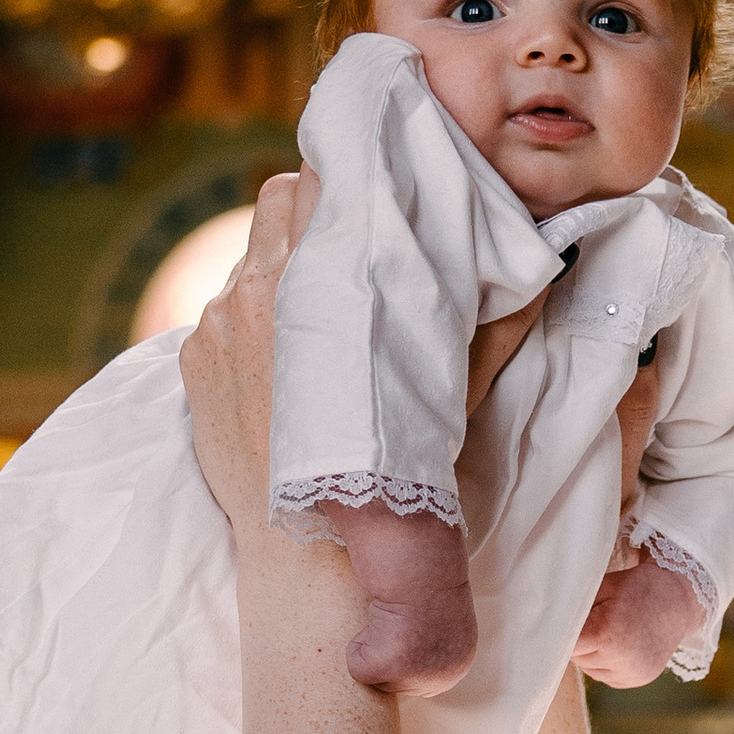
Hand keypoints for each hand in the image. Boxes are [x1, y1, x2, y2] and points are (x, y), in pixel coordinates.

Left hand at [181, 164, 555, 543]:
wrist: (312, 555)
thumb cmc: (395, 475)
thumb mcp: (456, 388)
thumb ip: (495, 320)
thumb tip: (540, 267)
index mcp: (326, 279)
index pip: (325, 178)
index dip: (352, 181)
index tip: (374, 192)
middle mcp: (262, 287)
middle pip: (281, 198)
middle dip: (316, 213)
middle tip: (352, 245)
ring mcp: (219, 323)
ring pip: (251, 254)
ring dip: (283, 267)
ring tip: (321, 313)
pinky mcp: (193, 358)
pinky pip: (223, 310)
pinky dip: (252, 321)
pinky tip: (286, 365)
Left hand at [574, 551, 707, 688]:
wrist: (679, 601)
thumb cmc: (637, 587)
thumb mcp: (603, 586)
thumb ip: (573, 606)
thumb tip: (546, 622)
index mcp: (607, 632)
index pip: (564, 643)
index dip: (562, 632)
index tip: (562, 622)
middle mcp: (620, 659)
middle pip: (575, 657)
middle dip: (579, 640)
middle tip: (597, 618)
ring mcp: (631, 673)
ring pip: (588, 668)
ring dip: (591, 653)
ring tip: (611, 631)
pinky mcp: (636, 680)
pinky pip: (605, 675)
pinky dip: (606, 662)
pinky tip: (621, 644)